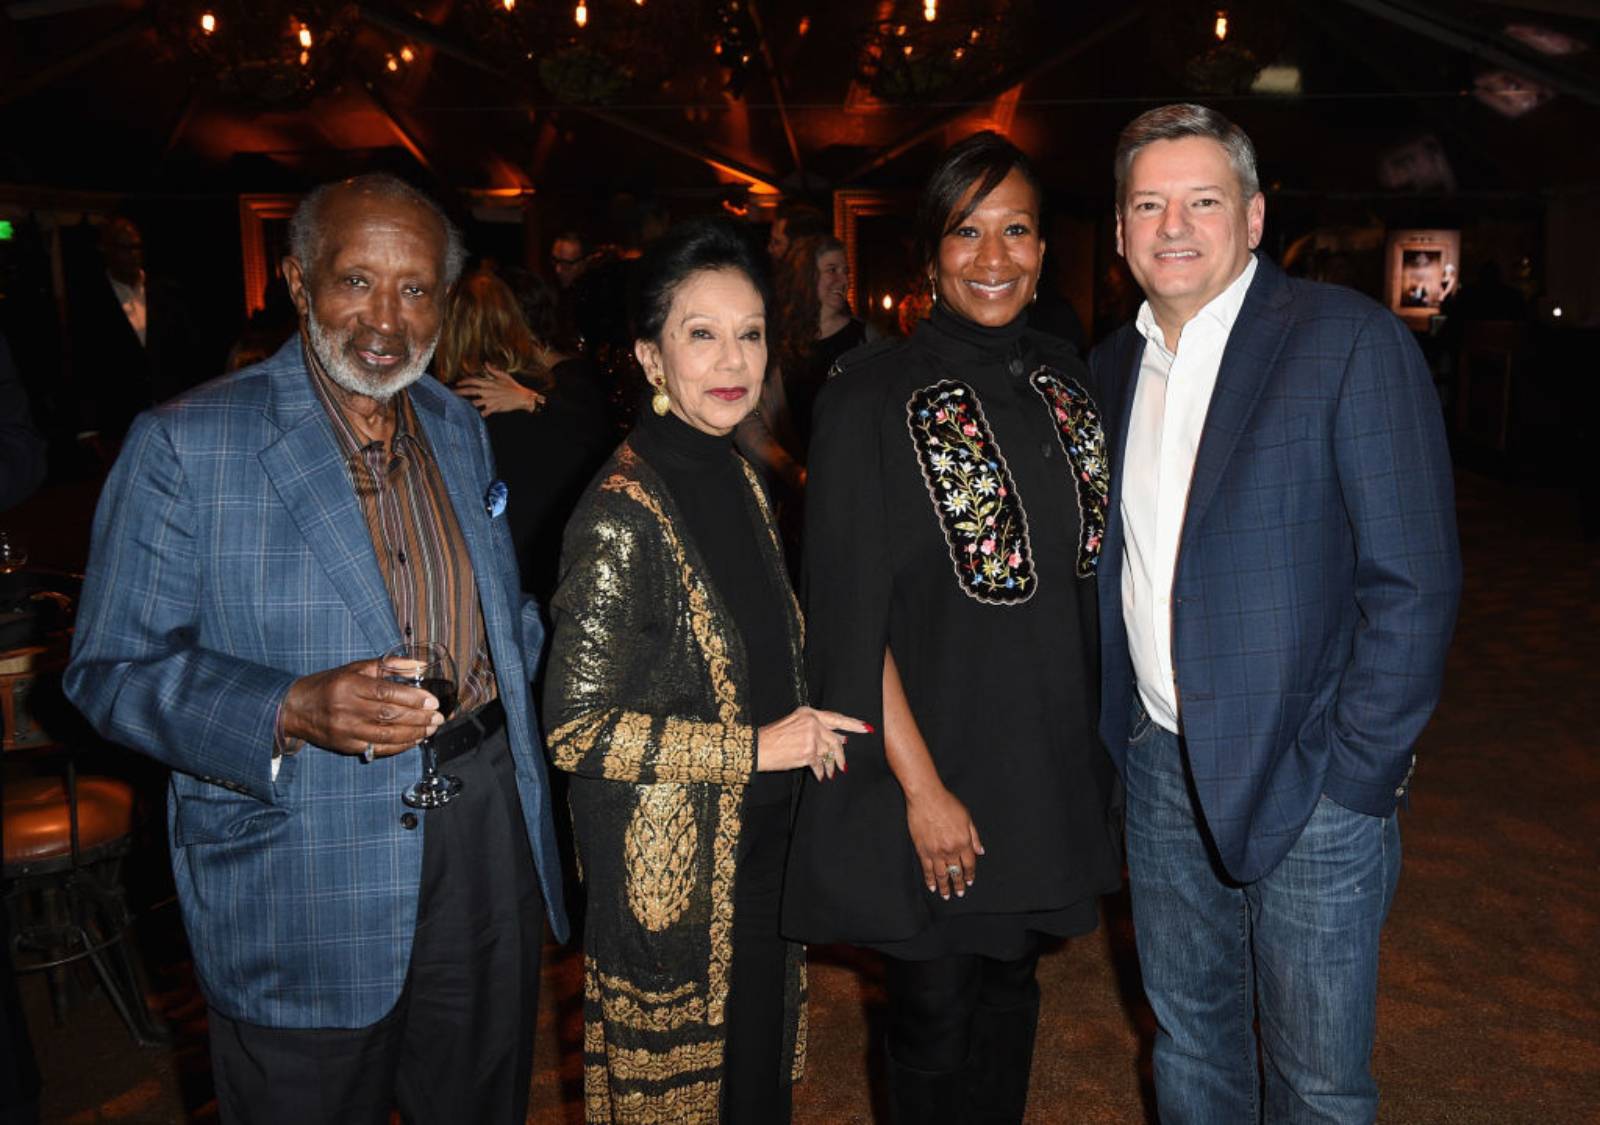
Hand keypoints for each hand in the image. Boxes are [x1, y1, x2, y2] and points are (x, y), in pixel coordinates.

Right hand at [280, 658, 443, 756]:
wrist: (296, 708)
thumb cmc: (330, 684)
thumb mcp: (356, 668)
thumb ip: (390, 666)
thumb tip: (421, 665)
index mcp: (349, 685)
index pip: (386, 693)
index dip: (412, 698)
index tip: (432, 701)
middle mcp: (346, 709)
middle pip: (389, 715)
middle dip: (419, 717)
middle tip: (438, 717)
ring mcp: (346, 730)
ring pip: (386, 735)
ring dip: (413, 734)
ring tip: (431, 729)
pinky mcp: (346, 747)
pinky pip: (378, 748)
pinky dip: (399, 746)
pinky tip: (414, 740)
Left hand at [454, 364, 544, 416]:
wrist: (522, 397)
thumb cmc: (514, 386)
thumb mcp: (504, 376)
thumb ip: (493, 370)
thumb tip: (486, 363)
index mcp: (489, 383)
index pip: (473, 380)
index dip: (464, 381)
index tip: (457, 383)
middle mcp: (488, 391)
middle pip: (470, 391)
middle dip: (459, 392)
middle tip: (451, 394)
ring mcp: (491, 400)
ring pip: (474, 402)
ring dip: (466, 404)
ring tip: (458, 405)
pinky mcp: (495, 407)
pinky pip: (484, 412)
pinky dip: (480, 414)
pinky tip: (476, 415)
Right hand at [756, 707, 869, 781]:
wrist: (757, 747)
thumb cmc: (772, 737)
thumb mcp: (794, 724)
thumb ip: (817, 729)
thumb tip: (841, 740)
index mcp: (808, 712)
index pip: (836, 717)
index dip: (853, 724)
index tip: (866, 728)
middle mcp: (812, 723)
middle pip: (835, 739)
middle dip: (840, 754)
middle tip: (844, 765)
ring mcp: (811, 737)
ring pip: (829, 753)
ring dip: (830, 766)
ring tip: (830, 773)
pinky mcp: (808, 752)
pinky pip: (820, 764)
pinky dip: (820, 772)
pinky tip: (819, 776)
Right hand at [905, 785, 983, 898]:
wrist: (926, 797)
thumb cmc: (947, 803)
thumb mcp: (967, 817)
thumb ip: (974, 836)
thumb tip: (980, 851)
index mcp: (963, 842)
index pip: (969, 864)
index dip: (970, 874)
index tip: (969, 881)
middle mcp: (951, 850)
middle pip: (956, 872)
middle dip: (958, 884)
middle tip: (959, 893)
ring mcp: (936, 852)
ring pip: (941, 874)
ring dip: (945, 886)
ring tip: (946, 895)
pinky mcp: (923, 850)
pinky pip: (927, 869)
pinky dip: (930, 879)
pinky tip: (932, 886)